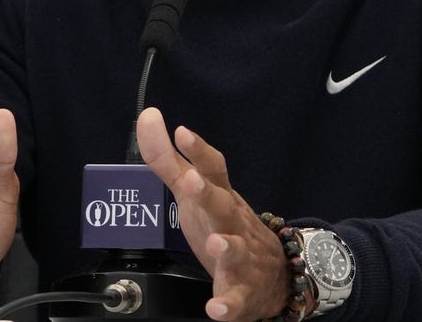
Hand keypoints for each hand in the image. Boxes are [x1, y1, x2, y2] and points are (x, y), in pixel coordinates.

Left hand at [137, 107, 290, 321]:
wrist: (273, 275)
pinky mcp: (241, 292)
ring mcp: (241, 257)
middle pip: (223, 206)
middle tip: (194, 181)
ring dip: (227, 248)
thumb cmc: (225, 224)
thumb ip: (168, 158)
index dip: (198, 151)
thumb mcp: (195, 190)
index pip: (213, 169)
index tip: (182, 132)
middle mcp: (232, 223)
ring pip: (236, 252)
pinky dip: (228, 305)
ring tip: (217, 244)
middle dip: (209, 194)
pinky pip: (236, 299)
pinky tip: (216, 309)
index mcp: (220, 197)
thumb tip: (148, 118)